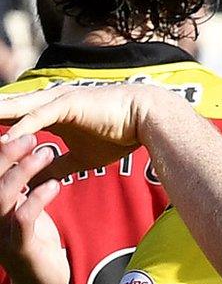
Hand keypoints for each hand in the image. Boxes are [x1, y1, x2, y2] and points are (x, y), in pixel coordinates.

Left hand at [0, 84, 169, 184]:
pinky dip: (21, 129)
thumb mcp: (82, 156)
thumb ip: (58, 164)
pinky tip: (6, 140)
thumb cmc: (119, 134)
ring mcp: (56, 101)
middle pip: (4, 111)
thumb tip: (40, 182)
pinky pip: (38, 118)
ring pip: (14, 110)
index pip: (9, 120)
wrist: (146, 119)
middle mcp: (46, 103)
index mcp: (47, 113)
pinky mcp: (68, 104)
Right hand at [0, 135, 65, 283]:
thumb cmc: (34, 242)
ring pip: (2, 196)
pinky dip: (38, 198)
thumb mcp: (21, 210)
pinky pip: (24, 218)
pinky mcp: (20, 248)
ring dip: (23, 171)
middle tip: (30, 136)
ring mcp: (0, 235)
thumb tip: (17, 154)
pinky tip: (55, 184)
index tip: (15, 131)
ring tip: (46, 152)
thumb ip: (17, 188)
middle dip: (5, 155)